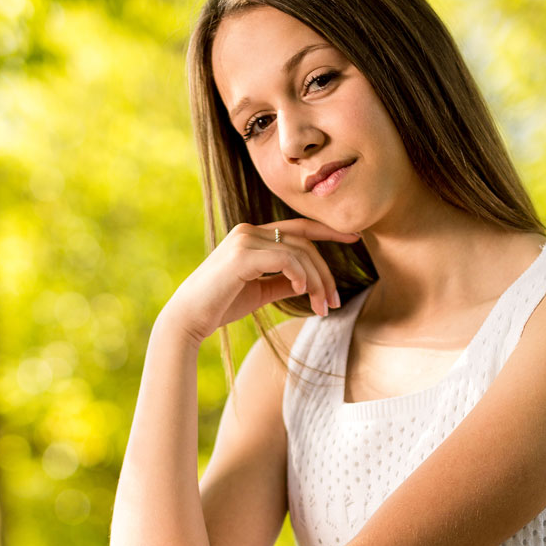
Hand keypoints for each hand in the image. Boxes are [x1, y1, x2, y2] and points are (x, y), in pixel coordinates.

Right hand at [162, 217, 360, 343]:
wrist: (189, 318)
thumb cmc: (221, 305)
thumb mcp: (260, 291)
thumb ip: (284, 281)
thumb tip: (309, 281)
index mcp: (253, 235)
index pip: (298, 228)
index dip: (328, 230)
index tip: (355, 237)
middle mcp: (249, 231)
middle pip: (304, 242)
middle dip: (326, 272)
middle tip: (335, 303)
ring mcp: (245, 239)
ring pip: (298, 251)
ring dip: (318, 281)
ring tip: (324, 307)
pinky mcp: (242, 255)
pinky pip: (285, 258)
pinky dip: (300, 273)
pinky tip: (303, 290)